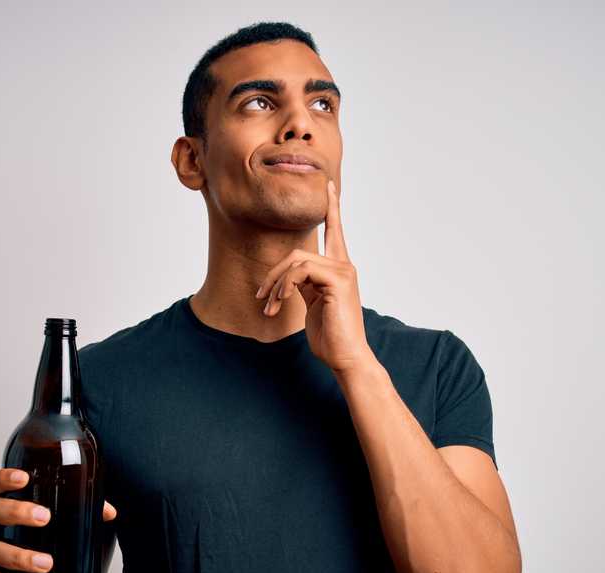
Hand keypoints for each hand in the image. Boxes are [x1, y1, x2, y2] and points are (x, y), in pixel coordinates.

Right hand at [0, 468, 116, 572]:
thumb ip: (75, 508)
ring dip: (18, 556)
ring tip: (45, 563)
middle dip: (17, 513)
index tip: (24, 477)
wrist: (3, 565)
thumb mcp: (44, 515)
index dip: (3, 478)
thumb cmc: (24, 531)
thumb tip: (107, 512)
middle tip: (45, 517)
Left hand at [254, 179, 373, 372]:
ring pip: (296, 261)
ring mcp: (343, 270)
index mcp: (339, 268)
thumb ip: (304, 284)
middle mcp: (344, 264)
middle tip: (259, 299)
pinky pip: (301, 271)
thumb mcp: (313, 304)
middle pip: (297, 252)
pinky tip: (281, 303)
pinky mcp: (338, 280)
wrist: (345, 356)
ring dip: (275, 285)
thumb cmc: (330, 336)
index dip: (332, 207)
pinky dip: (285, 286)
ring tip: (268, 308)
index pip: (335, 230)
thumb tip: (289, 276)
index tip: (329, 184)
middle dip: (273, 275)